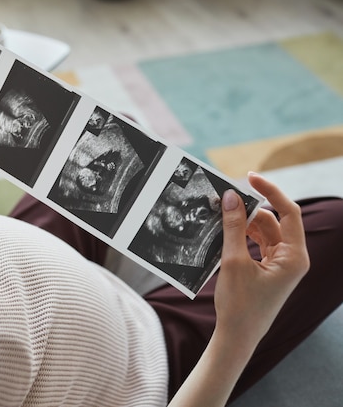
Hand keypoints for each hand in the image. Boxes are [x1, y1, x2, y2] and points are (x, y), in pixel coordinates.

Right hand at [214, 172, 309, 347]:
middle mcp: (292, 258)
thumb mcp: (234, 261)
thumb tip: (231, 198)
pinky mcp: (268, 270)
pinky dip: (241, 236)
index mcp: (294, 256)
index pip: (288, 212)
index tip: (249, 178)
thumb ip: (233, 226)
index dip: (270, 191)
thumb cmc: (240, 304)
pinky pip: (256, 244)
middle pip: (273, 221)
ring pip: (263, 232)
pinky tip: (223, 234)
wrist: (237, 337)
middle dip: (249, 210)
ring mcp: (280, 264)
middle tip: (224, 200)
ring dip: (243, 223)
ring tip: (219, 218)